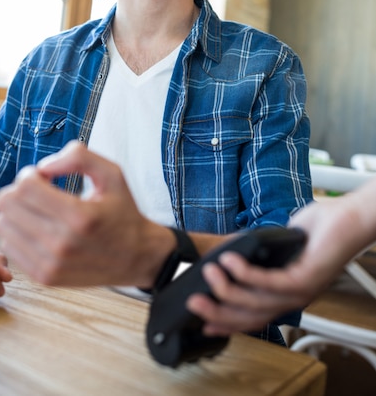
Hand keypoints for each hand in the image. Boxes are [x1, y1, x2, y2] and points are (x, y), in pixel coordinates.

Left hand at [0, 141, 173, 287]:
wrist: (136, 257)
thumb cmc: (122, 211)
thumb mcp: (113, 174)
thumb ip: (80, 156)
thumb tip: (43, 166)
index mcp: (80, 216)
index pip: (24, 187)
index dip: (30, 174)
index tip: (46, 178)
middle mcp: (62, 243)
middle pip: (7, 204)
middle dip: (19, 190)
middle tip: (40, 192)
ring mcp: (50, 264)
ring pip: (2, 226)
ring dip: (16, 212)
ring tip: (40, 211)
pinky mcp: (44, 277)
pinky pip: (8, 247)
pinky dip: (18, 233)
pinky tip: (40, 228)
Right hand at [186, 193, 367, 335]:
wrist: (349, 218)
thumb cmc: (319, 229)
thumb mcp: (279, 245)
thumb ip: (259, 255)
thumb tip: (231, 253)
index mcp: (286, 295)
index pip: (253, 318)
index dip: (226, 323)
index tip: (202, 323)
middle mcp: (294, 300)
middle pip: (249, 317)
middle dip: (217, 312)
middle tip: (193, 302)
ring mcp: (300, 291)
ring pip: (256, 302)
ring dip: (227, 289)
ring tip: (207, 273)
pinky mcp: (305, 278)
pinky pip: (270, 282)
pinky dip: (246, 273)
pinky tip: (229, 261)